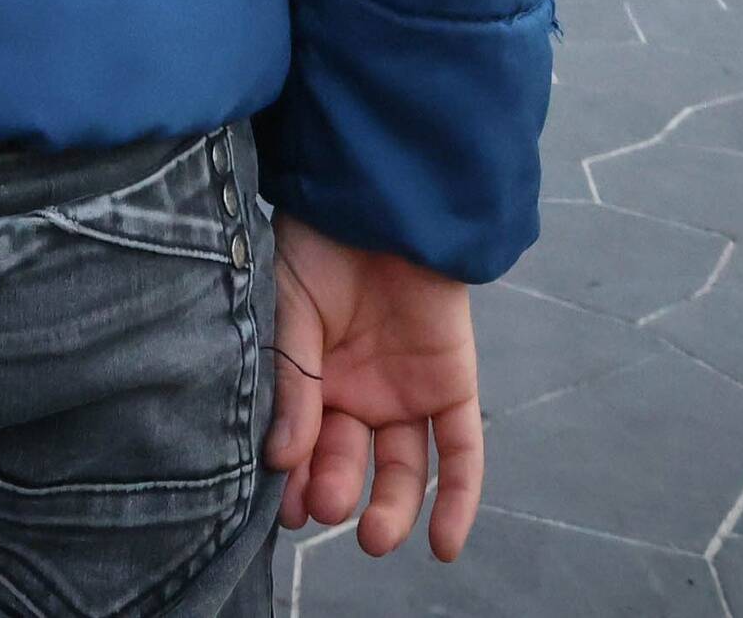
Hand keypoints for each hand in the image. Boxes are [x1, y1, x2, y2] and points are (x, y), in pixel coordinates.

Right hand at [267, 213, 482, 561]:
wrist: (379, 195)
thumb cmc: (319, 244)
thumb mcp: (288, 313)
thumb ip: (294, 384)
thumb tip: (282, 460)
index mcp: (310, 380)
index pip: (301, 447)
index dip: (294, 482)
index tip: (283, 510)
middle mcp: (357, 395)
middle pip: (348, 462)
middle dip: (335, 488)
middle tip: (323, 507)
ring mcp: (405, 392)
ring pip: (401, 468)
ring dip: (390, 507)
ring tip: (376, 536)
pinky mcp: (451, 384)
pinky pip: (460, 450)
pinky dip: (457, 497)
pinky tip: (444, 546)